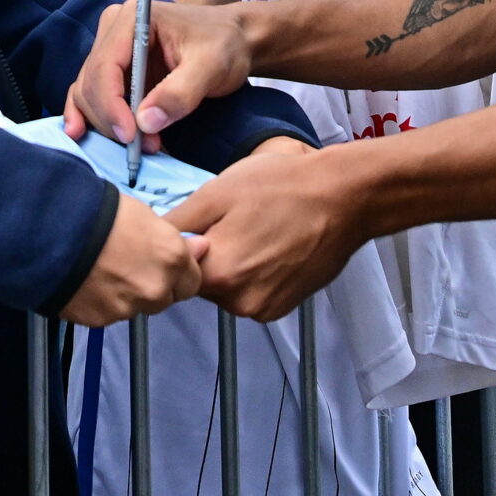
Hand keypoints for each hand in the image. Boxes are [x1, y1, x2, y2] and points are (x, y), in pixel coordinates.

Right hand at [60, 192, 203, 325]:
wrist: (54, 232)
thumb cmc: (100, 212)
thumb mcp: (144, 215)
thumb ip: (174, 240)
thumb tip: (199, 248)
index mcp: (172, 258)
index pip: (192, 280)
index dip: (178, 272)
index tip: (162, 263)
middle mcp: (156, 288)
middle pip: (166, 298)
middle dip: (155, 286)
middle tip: (131, 267)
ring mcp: (129, 308)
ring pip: (137, 307)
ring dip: (129, 295)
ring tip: (104, 272)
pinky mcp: (101, 321)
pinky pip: (110, 314)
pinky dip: (103, 302)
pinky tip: (88, 283)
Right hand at [63, 0, 254, 148]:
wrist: (234, 40)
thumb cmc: (225, 45)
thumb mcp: (212, 66)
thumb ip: (180, 93)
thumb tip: (145, 122)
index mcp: (133, 18)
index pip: (105, 66)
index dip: (110, 105)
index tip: (130, 136)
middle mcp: (114, 29)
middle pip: (92, 82)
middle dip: (112, 119)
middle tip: (143, 147)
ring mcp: (112, 48)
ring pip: (88, 92)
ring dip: (107, 124)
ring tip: (139, 146)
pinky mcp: (115, 68)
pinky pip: (92, 94)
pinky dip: (93, 116)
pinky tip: (82, 134)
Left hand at [167, 139, 368, 319]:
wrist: (345, 197)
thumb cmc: (281, 186)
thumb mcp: (218, 193)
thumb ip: (179, 223)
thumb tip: (150, 238)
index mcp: (217, 275)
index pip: (177, 270)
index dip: (185, 246)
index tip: (203, 223)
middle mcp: (238, 303)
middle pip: (203, 282)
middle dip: (210, 255)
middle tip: (233, 220)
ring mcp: (264, 309)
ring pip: (228, 288)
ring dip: (233, 265)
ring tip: (257, 229)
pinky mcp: (283, 308)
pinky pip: (252, 293)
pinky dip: (255, 274)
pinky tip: (272, 245)